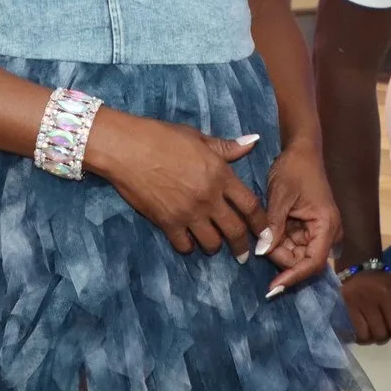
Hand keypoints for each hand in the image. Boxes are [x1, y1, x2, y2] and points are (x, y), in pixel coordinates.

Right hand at [84, 111, 265, 256]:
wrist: (126, 148)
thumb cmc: (160, 136)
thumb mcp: (197, 137)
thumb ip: (226, 147)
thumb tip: (252, 142)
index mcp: (220, 174)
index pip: (250, 205)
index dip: (260, 223)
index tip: (264, 233)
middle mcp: (209, 197)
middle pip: (235, 230)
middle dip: (242, 245)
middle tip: (244, 254)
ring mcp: (188, 212)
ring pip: (211, 243)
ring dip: (215, 247)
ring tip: (213, 247)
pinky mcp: (167, 223)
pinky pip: (184, 245)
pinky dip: (188, 247)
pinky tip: (187, 242)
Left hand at [260, 147, 341, 295]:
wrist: (301, 152)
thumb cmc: (294, 170)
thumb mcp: (280, 197)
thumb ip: (273, 226)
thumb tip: (262, 253)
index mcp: (326, 225)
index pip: (312, 263)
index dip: (293, 277)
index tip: (272, 287)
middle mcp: (327, 233)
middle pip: (303, 261)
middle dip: (280, 259)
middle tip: (259, 247)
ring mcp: (319, 232)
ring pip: (296, 255)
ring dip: (278, 250)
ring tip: (262, 235)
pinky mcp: (309, 229)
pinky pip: (293, 244)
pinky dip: (279, 242)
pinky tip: (267, 234)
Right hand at [342, 271, 390, 349]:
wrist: (361, 269)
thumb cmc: (387, 281)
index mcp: (387, 294)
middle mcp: (371, 300)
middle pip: (380, 333)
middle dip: (386, 337)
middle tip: (388, 333)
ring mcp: (357, 305)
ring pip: (367, 335)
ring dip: (374, 338)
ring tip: (377, 333)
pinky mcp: (348, 308)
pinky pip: (356, 332)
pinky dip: (363, 337)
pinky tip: (367, 333)